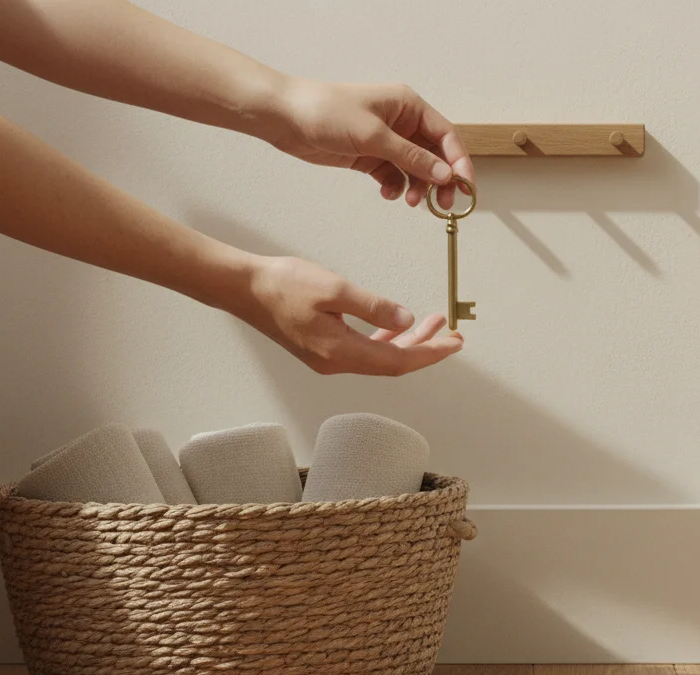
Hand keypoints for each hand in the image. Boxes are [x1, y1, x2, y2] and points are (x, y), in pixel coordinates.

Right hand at [232, 254, 461, 375]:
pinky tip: (396, 327)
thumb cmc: (282, 285)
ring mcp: (327, 359)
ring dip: (407, 342)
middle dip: (425, 349)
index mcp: (340, 352)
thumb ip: (373, 307)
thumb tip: (405, 321)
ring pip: (379, 357)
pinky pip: (363, 351)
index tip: (454, 344)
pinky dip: (385, 339)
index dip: (430, 353)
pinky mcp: (321, 349)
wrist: (244, 289)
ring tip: (432, 323)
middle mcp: (336, 363)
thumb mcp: (335, 289)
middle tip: (452, 335)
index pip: (398, 361)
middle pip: (392, 363)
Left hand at [260, 78, 475, 209]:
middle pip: (434, 155)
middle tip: (444, 203)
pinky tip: (388, 194)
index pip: (446, 135)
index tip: (465, 186)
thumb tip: (444, 173)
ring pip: (415, 168)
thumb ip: (412, 157)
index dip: (459, 161)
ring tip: (411, 201)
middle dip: (440, 179)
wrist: (285, 117)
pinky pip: (393, 175)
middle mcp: (401, 122)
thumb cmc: (325, 111)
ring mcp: (385, 140)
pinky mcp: (369, 156)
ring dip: (418, 186)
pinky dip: (395, 187)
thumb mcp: (374, 136)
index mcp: (408, 106)